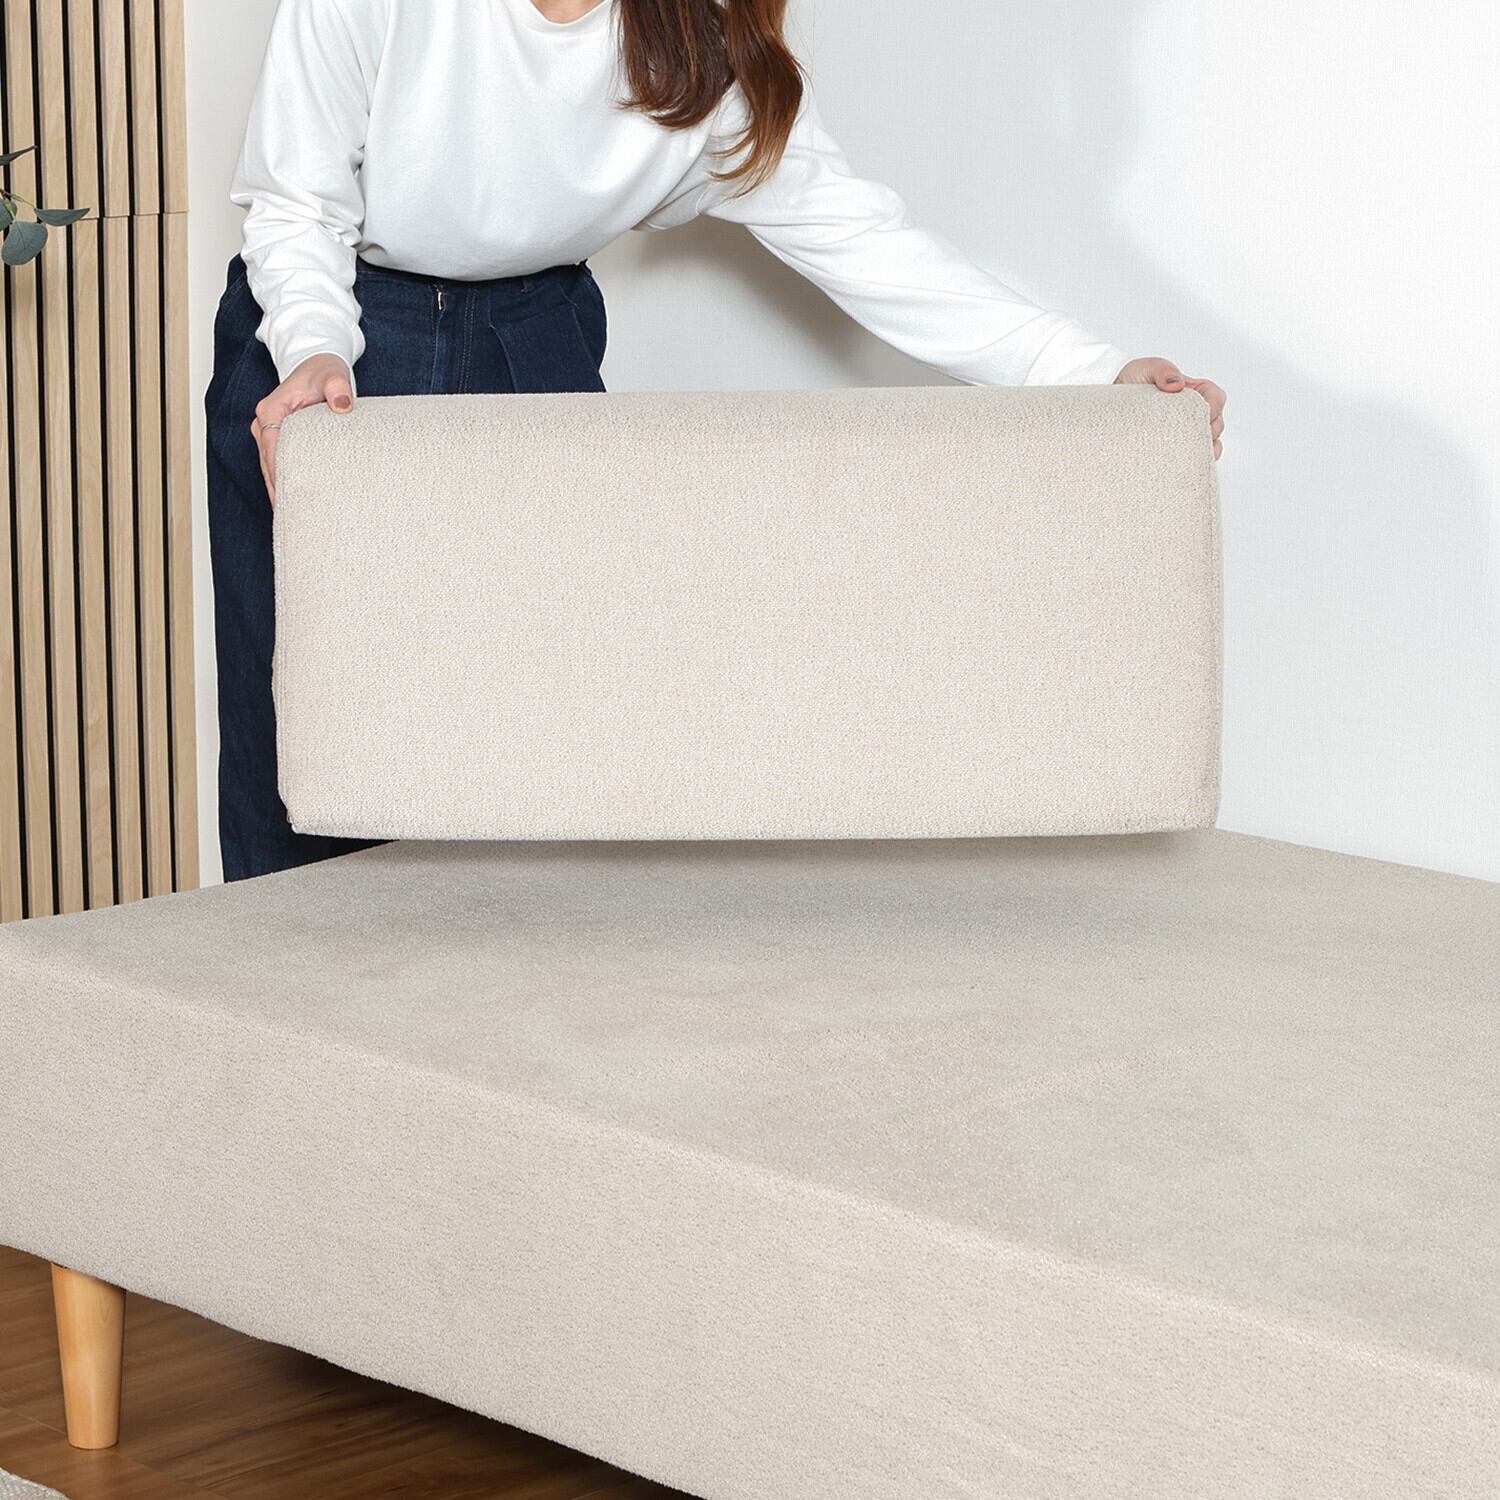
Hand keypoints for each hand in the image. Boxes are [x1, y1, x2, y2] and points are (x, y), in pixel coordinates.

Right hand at [252, 354, 355, 504]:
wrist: (319, 365)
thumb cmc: (324, 371)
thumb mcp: (334, 376)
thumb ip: (338, 389)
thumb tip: (343, 405)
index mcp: (272, 409)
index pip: (273, 447)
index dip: (278, 474)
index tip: (286, 498)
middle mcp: (265, 422)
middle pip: (267, 463)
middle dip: (278, 490)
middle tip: (292, 519)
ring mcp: (268, 431)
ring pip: (270, 467)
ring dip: (279, 490)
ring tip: (292, 518)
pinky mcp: (277, 438)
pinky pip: (277, 463)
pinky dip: (284, 481)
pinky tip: (294, 502)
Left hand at [1114, 357, 1225, 459]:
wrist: (1111, 399)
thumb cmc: (1132, 379)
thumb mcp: (1147, 367)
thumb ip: (1163, 371)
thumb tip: (1176, 384)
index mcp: (1194, 390)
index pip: (1216, 397)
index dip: (1214, 408)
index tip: (1202, 417)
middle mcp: (1193, 411)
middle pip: (1216, 423)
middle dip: (1209, 432)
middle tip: (1193, 438)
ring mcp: (1184, 430)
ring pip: (1208, 443)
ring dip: (1205, 450)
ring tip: (1193, 455)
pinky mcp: (1173, 446)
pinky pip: (1191, 456)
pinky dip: (1193, 461)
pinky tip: (1186, 464)